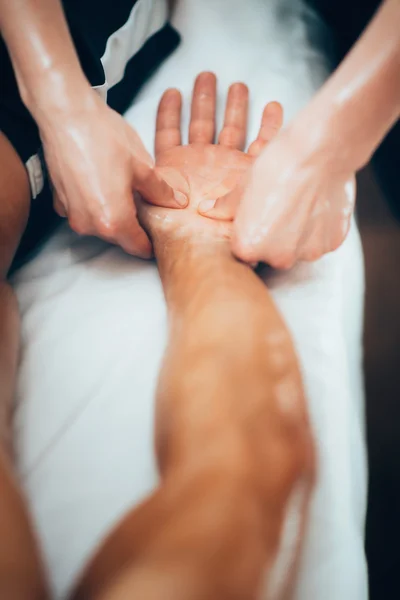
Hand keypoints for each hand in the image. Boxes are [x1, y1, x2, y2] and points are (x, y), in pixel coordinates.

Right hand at [39, 87, 186, 256]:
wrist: (65, 114)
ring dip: (114, 214)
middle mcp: (89, 225)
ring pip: (101, 224)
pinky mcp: (59, 202)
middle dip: (134, 226)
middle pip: (119, 237)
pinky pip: (84, 211)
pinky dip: (95, 203)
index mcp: (114, 222)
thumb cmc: (102, 137)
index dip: (152, 244)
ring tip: (125, 189)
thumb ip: (160, 192)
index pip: (138, 248)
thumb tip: (176, 203)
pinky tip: (103, 181)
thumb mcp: (142, 167)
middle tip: (147, 206)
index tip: (161, 237)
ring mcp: (71, 215)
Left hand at [137, 72, 282, 245]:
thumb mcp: (147, 198)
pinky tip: (271, 107)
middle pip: (202, 123)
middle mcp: (202, 166)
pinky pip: (263, 144)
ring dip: (233, 105)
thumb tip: (121, 173)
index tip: (172, 91)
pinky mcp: (251, 174)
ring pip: (232, 128)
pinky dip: (269, 126)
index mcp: (177, 168)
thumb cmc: (178, 227)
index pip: (169, 132)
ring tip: (235, 85)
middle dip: (204, 99)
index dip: (169, 111)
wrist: (207, 247)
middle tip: (207, 76)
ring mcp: (227, 168)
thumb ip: (139, 180)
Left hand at [199, 108, 355, 268]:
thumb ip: (225, 207)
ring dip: (296, 234)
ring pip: (298, 248)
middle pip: (272, 253)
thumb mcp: (243, 186)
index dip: (248, 233)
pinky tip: (315, 205)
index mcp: (250, 247)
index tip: (254, 219)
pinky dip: (318, 228)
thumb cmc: (279, 166)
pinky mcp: (334, 243)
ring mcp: (309, 253)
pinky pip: (320, 241)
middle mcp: (279, 257)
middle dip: (272, 237)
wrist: (320, 150)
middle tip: (277, 209)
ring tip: (298, 204)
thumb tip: (208, 211)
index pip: (243, 250)